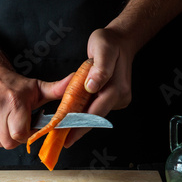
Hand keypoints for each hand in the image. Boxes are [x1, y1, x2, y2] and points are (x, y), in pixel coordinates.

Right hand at [0, 69, 72, 148]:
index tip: (30, 127)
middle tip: (20, 125)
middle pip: (8, 141)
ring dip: (5, 137)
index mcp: (14, 102)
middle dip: (17, 138)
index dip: (27, 135)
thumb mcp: (37, 87)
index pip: (20, 134)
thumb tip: (75, 81)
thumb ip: (58, 89)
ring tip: (9, 122)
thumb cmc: (15, 84)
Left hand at [64, 25, 134, 146]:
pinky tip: (72, 117)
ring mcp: (118, 98)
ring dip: (80, 122)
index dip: (80, 125)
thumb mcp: (103, 49)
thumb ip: (100, 68)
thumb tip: (92, 87)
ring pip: (96, 113)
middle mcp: (120, 96)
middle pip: (96, 117)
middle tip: (61, 141)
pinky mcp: (114, 97)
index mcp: (117, 88)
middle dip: (78, 129)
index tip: (67, 135)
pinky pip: (97, 107)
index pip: (96, 111)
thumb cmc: (109, 43)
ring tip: (63, 132)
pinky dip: (84, 112)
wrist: (121, 41)